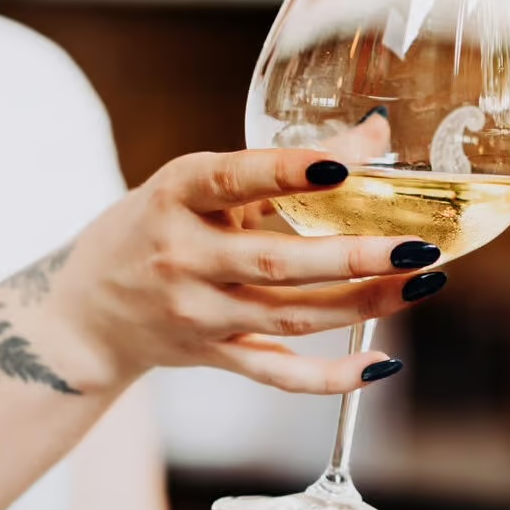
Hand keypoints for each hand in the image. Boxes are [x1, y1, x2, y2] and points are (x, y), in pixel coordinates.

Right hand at [56, 141, 445, 393]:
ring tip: (424, 284)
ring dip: (363, 305)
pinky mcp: (211, 356)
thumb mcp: (199, 184)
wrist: (85, 313)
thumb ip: (282, 166)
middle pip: (276, 263)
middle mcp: (183, 257)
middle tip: (417, 247)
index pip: (235, 180)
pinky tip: (382, 364)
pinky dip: (330, 377)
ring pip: (290, 319)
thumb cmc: (157, 227)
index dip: (288, 172)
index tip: (345, 165)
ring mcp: (197, 314)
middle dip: (353, 257)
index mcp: (177, 196)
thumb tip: (373, 132)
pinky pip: (276, 374)